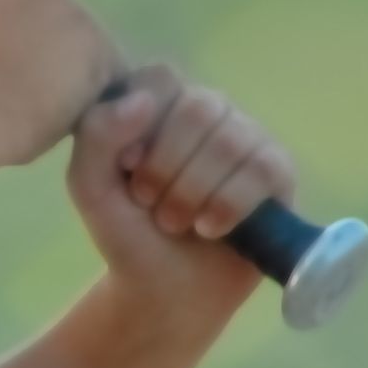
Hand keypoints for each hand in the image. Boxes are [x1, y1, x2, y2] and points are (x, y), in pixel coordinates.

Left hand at [67, 63, 296, 328]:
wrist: (163, 290)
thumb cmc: (126, 231)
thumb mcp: (90, 186)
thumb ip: (97, 135)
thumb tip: (142, 101)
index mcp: (161, 104)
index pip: (161, 78)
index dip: (140, 125)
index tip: (125, 168)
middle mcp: (207, 112)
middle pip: (198, 108)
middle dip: (165, 167)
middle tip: (149, 204)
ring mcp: (247, 138)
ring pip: (230, 141)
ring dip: (192, 193)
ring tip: (176, 223)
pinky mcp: (277, 171)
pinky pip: (262, 170)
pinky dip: (226, 206)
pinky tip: (209, 229)